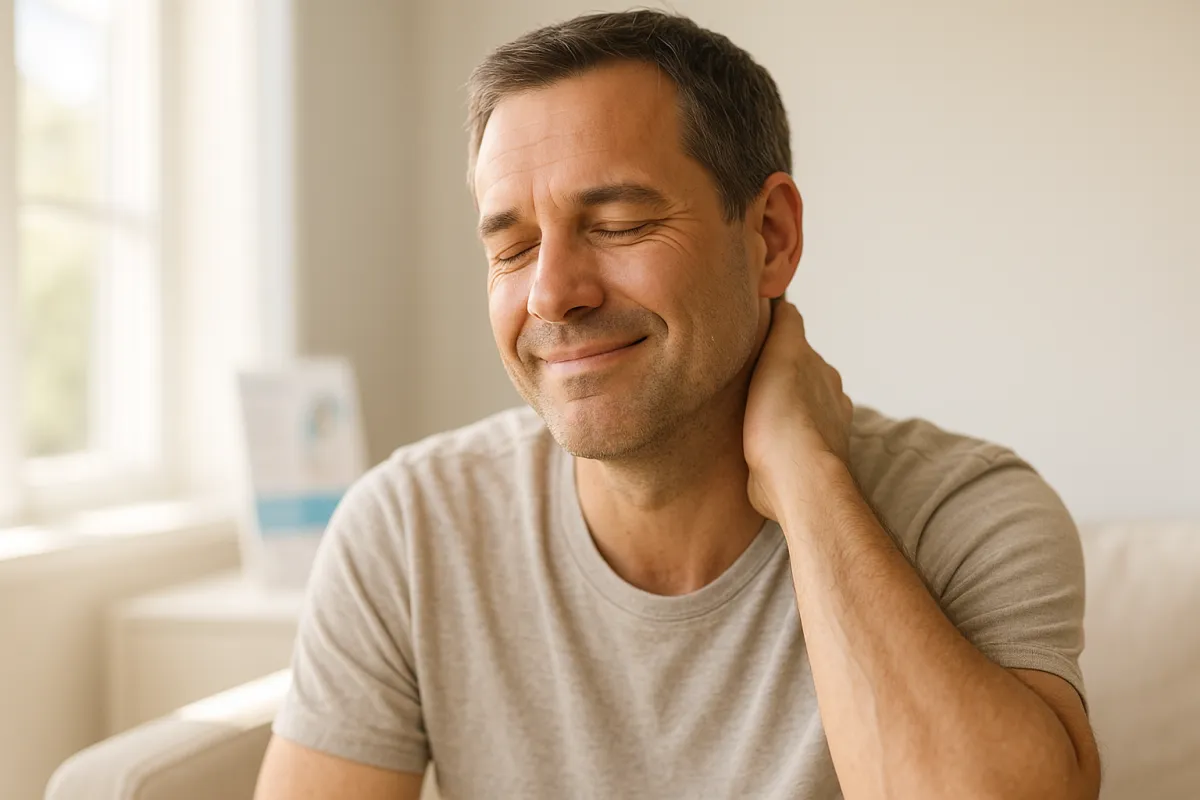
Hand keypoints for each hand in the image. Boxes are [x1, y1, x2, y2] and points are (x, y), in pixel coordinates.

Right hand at [744, 301, 853, 520]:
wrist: (795, 479)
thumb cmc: (785, 415)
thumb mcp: (784, 352)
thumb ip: (787, 325)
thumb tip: (784, 301)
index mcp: (825, 376)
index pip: (801, 351)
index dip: (778, 347)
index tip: (755, 347)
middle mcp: (829, 406)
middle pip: (799, 384)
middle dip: (777, 382)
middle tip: (744, 379)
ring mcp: (818, 439)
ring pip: (793, 417)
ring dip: (774, 413)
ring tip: (743, 413)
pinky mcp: (800, 468)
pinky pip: (784, 448)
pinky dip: (772, 443)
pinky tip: (750, 444)